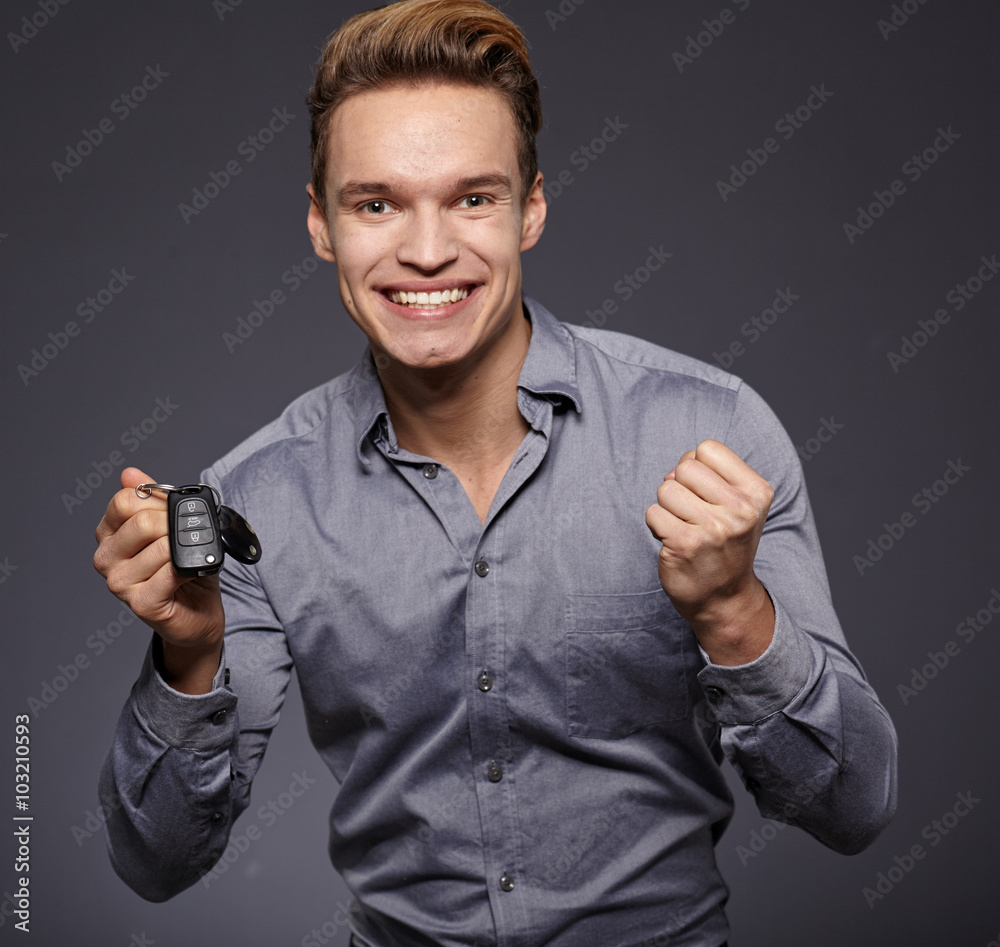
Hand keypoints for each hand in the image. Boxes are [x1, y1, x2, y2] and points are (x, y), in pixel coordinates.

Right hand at [93, 467, 224, 691]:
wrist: (199, 613)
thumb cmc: (185, 569)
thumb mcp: (171, 526)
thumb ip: (153, 499)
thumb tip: (129, 473)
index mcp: (110, 534)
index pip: (124, 501)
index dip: (158, 503)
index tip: (173, 515)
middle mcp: (107, 558)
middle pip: (142, 522)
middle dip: (175, 526)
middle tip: (186, 540)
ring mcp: (120, 583)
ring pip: (161, 546)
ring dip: (185, 550)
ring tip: (187, 561)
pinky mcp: (140, 603)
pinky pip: (170, 572)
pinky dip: (189, 569)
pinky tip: (190, 575)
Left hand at [645, 440, 774, 664]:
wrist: (725, 598)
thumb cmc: (726, 544)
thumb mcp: (738, 504)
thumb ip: (712, 475)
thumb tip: (675, 470)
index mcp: (757, 491)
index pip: (708, 449)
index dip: (697, 467)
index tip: (706, 494)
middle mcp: (741, 509)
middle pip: (684, 467)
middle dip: (679, 486)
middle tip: (693, 513)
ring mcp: (714, 528)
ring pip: (665, 489)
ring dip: (667, 507)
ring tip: (685, 528)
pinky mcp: (685, 544)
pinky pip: (653, 513)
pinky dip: (657, 526)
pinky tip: (674, 541)